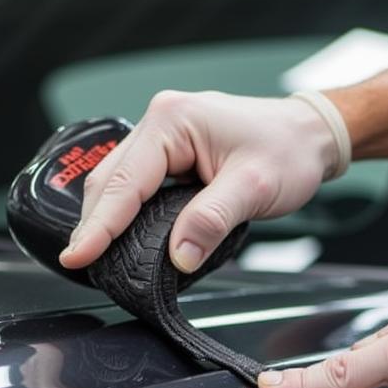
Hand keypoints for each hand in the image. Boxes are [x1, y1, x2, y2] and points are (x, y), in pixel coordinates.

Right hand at [59, 90, 339, 273]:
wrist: (310, 136)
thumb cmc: (288, 151)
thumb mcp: (254, 188)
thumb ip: (212, 221)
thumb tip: (178, 256)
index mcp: (171, 121)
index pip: (124, 182)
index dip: (99, 225)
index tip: (77, 256)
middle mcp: (160, 122)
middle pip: (110, 180)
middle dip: (94, 224)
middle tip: (80, 265)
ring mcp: (162, 138)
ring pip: (119, 183)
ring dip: (106, 220)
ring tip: (93, 257)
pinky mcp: (170, 155)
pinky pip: (136, 186)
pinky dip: (125, 214)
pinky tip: (120, 238)